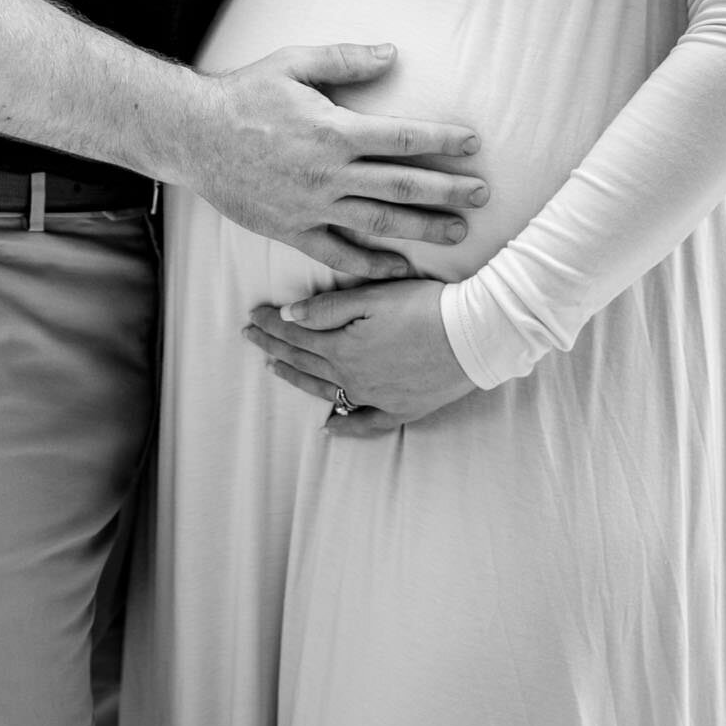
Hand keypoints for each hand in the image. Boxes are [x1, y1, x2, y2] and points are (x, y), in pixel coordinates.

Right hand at [188, 44, 488, 280]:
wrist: (194, 136)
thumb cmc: (245, 94)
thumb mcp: (293, 62)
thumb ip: (345, 58)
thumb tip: (393, 54)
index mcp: (334, 130)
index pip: (403, 138)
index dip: (443, 140)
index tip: (473, 144)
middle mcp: (329, 173)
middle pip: (402, 185)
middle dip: (448, 190)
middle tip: (484, 194)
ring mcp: (311, 207)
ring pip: (379, 224)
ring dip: (423, 228)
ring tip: (458, 231)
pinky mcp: (292, 230)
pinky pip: (339, 255)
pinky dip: (372, 265)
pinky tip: (399, 268)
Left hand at [245, 278, 475, 434]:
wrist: (474, 336)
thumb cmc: (426, 307)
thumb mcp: (373, 297)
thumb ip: (327, 308)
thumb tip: (288, 315)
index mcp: (343, 347)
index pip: (297, 334)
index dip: (272, 324)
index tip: (252, 316)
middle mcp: (353, 378)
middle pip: (305, 360)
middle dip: (274, 347)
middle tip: (250, 336)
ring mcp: (376, 397)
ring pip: (325, 390)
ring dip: (297, 377)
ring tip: (275, 369)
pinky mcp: (400, 410)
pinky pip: (364, 424)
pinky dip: (344, 428)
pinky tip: (328, 429)